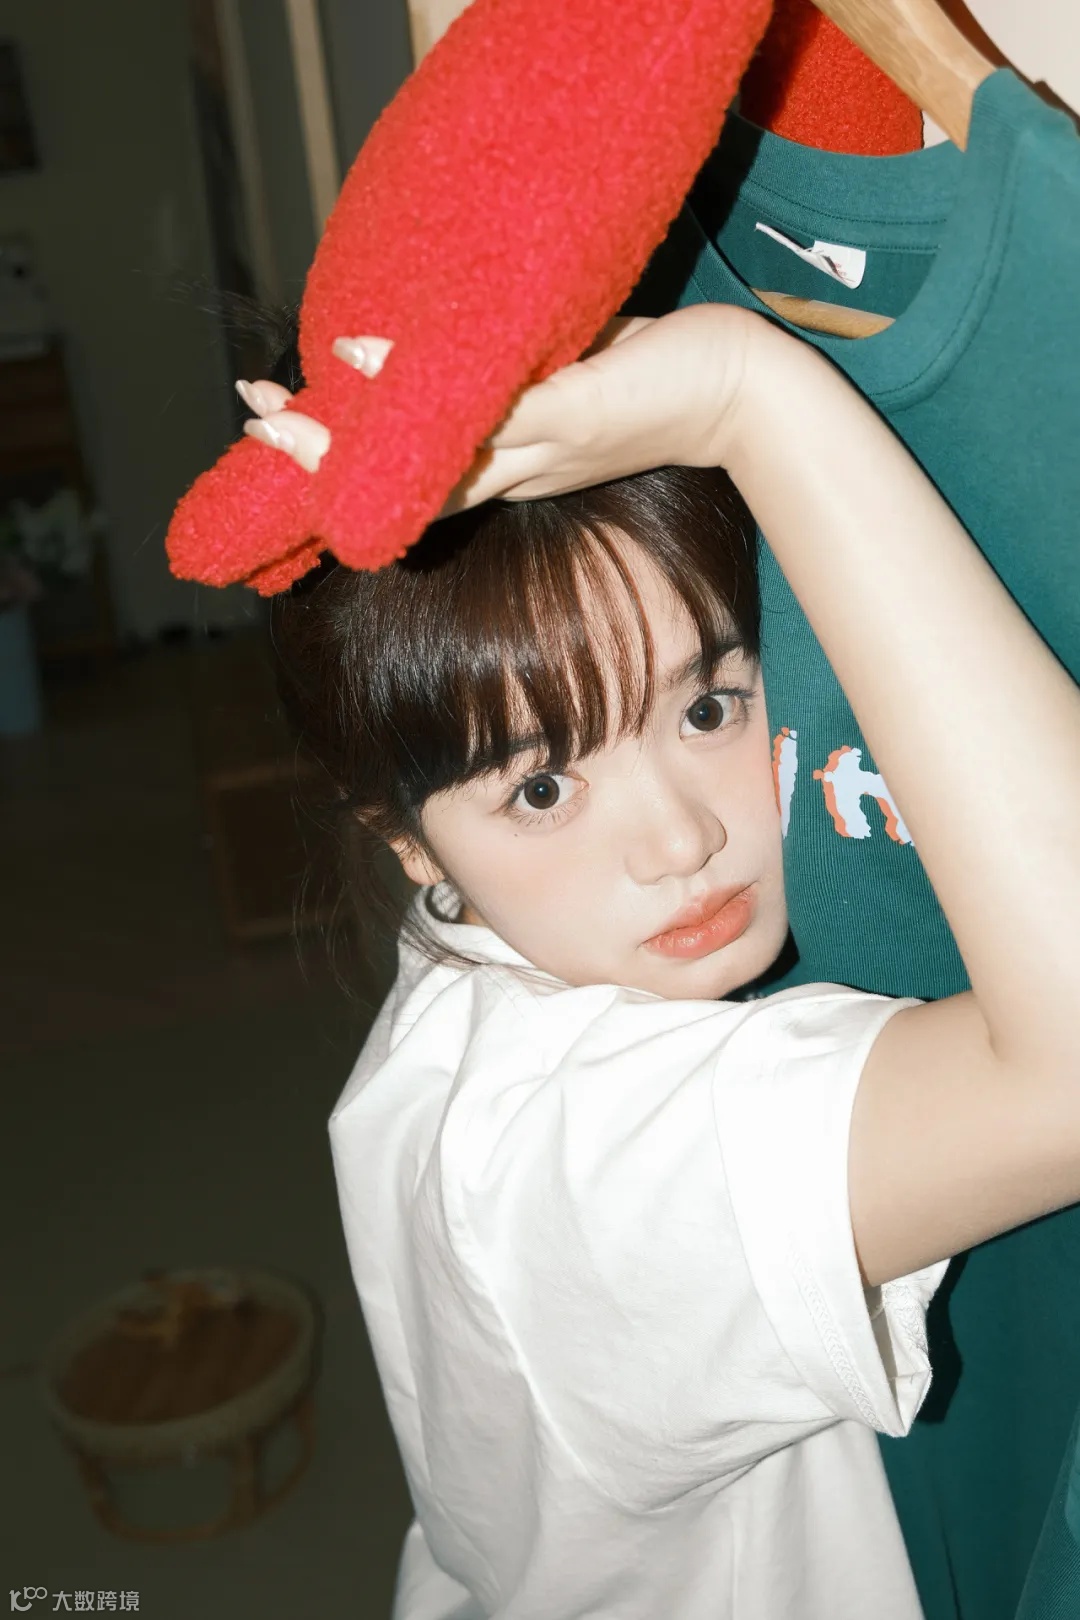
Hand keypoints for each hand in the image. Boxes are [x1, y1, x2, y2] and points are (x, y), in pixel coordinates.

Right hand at [236, 304, 757, 511]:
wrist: (742, 394)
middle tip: (250, 424)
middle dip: (318, 457)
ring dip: (344, 435)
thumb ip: (519, 378)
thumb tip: (460, 345)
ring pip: (424, 457)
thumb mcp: (574, 381)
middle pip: (400, 478)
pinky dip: (414, 381)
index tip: (280, 428)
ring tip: (275, 411)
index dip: (346, 464)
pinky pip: (482, 407)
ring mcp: (540, 443)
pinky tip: (359, 354)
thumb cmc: (659, 382)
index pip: (414, 474)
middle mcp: (517, 467)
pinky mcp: (571, 411)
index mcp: (515, 465)